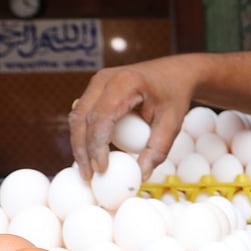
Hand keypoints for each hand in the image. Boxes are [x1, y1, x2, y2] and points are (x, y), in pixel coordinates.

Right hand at [69, 57, 193, 179]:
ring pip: (77, 116)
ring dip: (79, 145)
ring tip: (87, 171)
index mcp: (125, 83)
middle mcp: (105, 79)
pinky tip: (90, 157)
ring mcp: (97, 82)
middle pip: (81, 117)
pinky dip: (83, 136)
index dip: (97, 146)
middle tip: (88, 176)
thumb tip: (141, 175)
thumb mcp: (172, 124)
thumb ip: (157, 149)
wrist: (174, 74)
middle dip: (82, 150)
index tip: (102, 169)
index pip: (101, 118)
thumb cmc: (174, 96)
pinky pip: (82, 114)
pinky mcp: (95, 90)